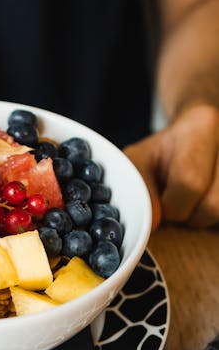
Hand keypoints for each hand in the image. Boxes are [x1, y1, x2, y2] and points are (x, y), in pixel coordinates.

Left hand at [123, 102, 218, 229]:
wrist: (198, 133)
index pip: (189, 182)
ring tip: (194, 202)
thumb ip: (140, 187)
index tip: (163, 199)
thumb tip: (153, 224)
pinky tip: (206, 202)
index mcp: (202, 125)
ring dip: (206, 219)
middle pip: (214, 205)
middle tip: (178, 202)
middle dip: (189, 215)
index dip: (171, 203)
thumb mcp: (140, 160)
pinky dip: (217, 220)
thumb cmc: (165, 151)